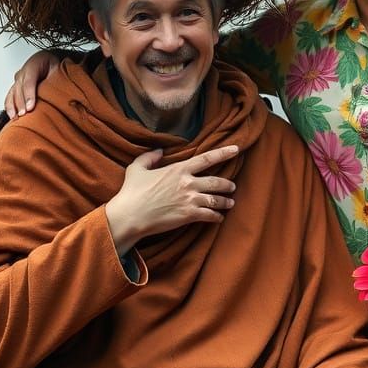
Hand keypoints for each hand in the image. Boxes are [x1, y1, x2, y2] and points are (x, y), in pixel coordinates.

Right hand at [5, 50, 60, 118]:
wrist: (47, 61)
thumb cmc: (53, 65)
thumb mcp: (58, 67)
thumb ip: (57, 77)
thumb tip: (61, 90)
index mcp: (35, 64)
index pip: (29, 80)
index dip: (29, 94)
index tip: (30, 106)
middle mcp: (24, 72)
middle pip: (19, 88)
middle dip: (20, 103)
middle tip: (24, 114)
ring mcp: (18, 79)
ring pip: (12, 93)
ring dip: (13, 106)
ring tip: (16, 117)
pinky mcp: (16, 87)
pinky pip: (9, 96)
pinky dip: (9, 106)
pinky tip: (12, 115)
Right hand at [105, 146, 238, 254]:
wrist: (130, 215)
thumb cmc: (132, 192)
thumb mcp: (137, 168)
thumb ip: (149, 157)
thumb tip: (159, 150)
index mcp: (179, 169)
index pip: (207, 158)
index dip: (224, 153)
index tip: (236, 149)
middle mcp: (188, 183)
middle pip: (216, 181)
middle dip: (227, 184)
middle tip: (232, 186)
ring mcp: (190, 200)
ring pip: (216, 199)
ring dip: (226, 201)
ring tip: (230, 202)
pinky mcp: (189, 215)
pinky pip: (210, 215)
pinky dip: (217, 217)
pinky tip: (219, 218)